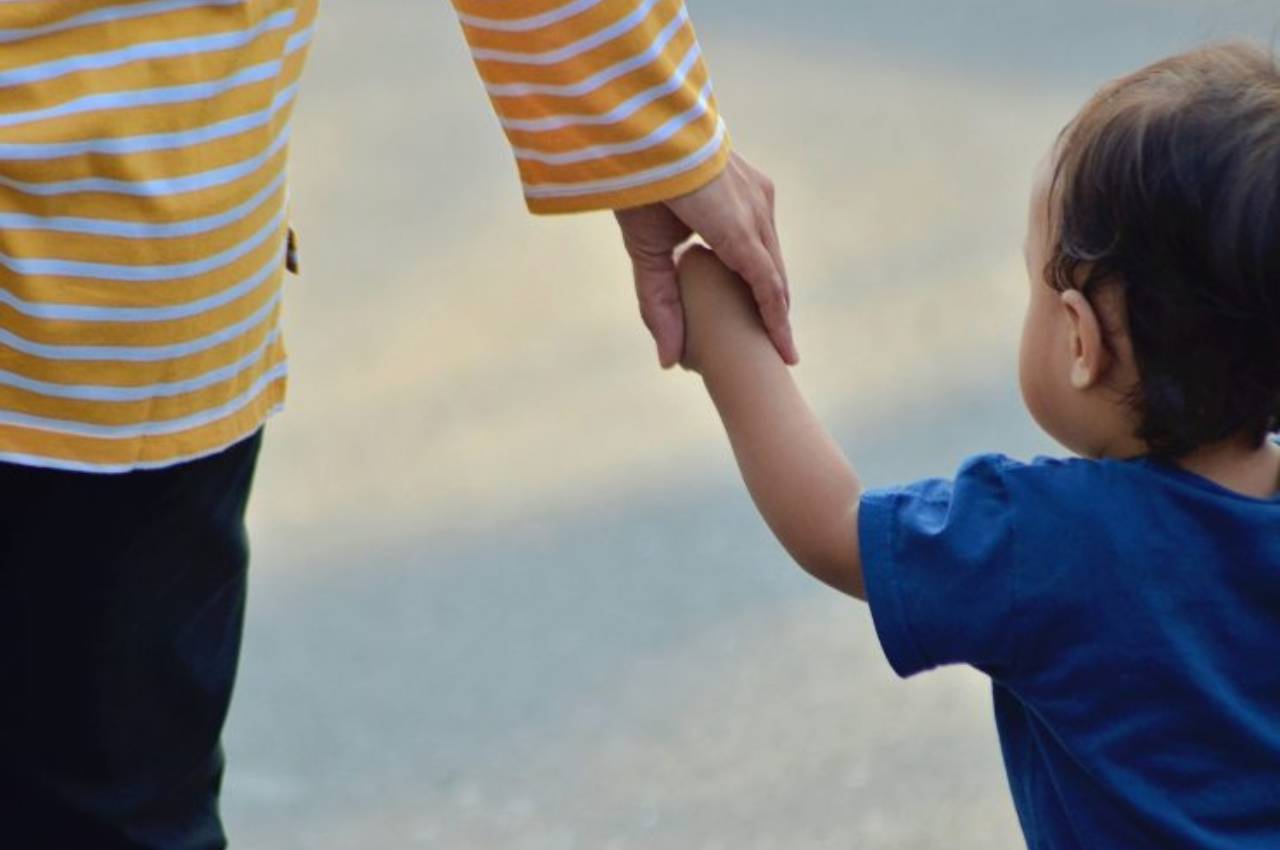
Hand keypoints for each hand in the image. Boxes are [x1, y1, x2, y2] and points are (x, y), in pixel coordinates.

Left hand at [615, 151, 796, 368]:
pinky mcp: (757, 182)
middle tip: (781, 351)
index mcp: (734, 227)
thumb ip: (658, 302)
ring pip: (773, 253)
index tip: (788, 357)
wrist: (647, 124)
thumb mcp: (644, 249)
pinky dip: (763, 260)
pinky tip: (757, 280)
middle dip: (778, 313)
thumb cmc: (640, 186)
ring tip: (771, 321)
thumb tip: (670, 361)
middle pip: (775, 274)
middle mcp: (757, 208)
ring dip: (772, 287)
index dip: (777, 325)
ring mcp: (760, 192)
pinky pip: (766, 231)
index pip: (767, 286)